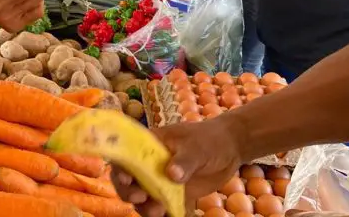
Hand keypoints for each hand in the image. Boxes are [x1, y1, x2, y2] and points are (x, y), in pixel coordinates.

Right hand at [112, 117, 242, 214]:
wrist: (228, 149)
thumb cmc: (208, 139)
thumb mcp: (197, 146)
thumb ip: (184, 160)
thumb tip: (171, 174)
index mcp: (149, 145)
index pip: (126, 154)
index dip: (120, 166)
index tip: (127, 179)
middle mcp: (149, 164)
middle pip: (128, 180)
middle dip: (129, 192)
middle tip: (141, 198)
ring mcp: (160, 181)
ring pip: (142, 198)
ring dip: (144, 207)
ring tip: (158, 211)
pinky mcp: (172, 196)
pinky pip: (160, 208)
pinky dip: (161, 215)